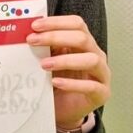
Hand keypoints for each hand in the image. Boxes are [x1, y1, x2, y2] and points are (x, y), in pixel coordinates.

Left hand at [26, 15, 110, 129]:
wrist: (64, 110)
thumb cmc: (57, 82)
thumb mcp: (50, 61)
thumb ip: (46, 48)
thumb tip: (29, 34)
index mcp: (84, 43)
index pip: (76, 24)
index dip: (56, 22)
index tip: (35, 26)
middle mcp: (96, 55)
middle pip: (82, 38)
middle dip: (55, 37)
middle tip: (33, 41)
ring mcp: (102, 74)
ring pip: (91, 59)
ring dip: (65, 60)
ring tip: (44, 65)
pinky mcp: (102, 93)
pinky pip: (91, 86)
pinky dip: (72, 84)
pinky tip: (55, 83)